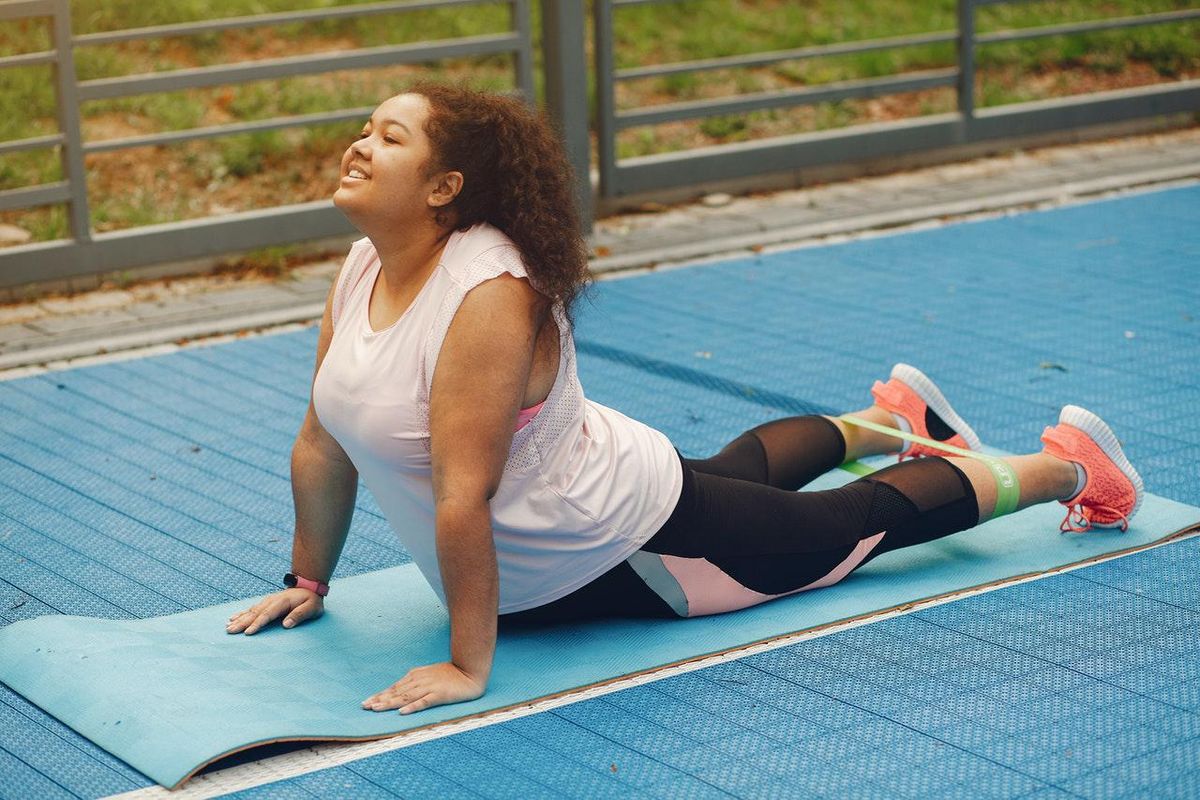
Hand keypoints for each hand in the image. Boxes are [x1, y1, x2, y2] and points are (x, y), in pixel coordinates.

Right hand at [226, 588, 323, 634]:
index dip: (257, 624)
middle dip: (242, 623)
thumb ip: (300, 615)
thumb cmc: (311, 600)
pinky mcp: (266, 603)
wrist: (309, 587)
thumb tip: (286, 625)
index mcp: (282, 602)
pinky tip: (232, 618)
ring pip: (251, 611)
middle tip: (230, 631)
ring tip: (228, 626)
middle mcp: (272, 600)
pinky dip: (241, 613)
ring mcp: (267, 601)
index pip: (267, 615)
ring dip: (239, 619)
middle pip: (255, 613)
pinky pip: (251, 608)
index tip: (248, 632)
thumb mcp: (311, 608)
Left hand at [362, 662, 485, 714]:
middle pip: (396, 692)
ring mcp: (429, 687)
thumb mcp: (429, 674)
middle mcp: (419, 681)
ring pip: (406, 697)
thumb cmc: (450, 674)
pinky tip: (403, 712)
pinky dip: (413, 707)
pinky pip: (424, 701)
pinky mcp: (439, 695)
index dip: (380, 695)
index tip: (366, 703)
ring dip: (390, 703)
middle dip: (380, 700)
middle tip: (365, 706)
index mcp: (416, 676)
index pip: (394, 688)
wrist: (470, 670)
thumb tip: (399, 688)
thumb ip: (414, 680)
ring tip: (377, 709)